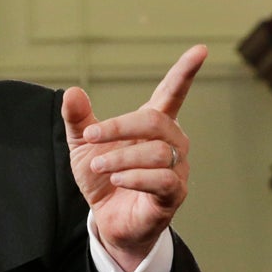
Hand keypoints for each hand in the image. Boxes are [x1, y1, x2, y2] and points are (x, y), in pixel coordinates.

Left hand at [61, 45, 206, 271]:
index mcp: (152, 125)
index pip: (172, 94)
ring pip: (157, 152)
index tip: (200, 50)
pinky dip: (135, 177)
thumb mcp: (83, 146)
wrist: (107, 221)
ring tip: (98, 166)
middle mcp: (171, 143)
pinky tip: (117, 180)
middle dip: (120, 127)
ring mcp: (177, 169)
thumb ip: (79, 119)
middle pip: (156, 121)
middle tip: (91, 136)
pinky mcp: (174, 195)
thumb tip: (71, 91)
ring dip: (121, 157)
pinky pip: (163, 179)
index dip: (185, 73)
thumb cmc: (102, 178)